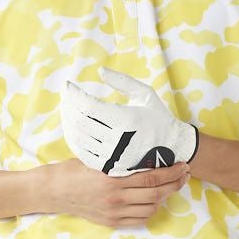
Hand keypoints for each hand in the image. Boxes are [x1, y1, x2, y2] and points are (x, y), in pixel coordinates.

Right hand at [44, 157, 190, 227]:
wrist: (53, 191)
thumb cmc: (73, 171)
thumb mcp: (96, 159)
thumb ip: (120, 160)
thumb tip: (143, 152)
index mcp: (112, 179)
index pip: (151, 177)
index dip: (170, 172)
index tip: (182, 165)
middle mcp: (115, 198)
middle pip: (156, 193)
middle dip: (175, 184)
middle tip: (184, 175)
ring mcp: (114, 212)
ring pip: (151, 208)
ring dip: (164, 197)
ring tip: (170, 186)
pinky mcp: (112, 221)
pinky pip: (140, 219)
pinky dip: (151, 210)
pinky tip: (154, 200)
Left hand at [60, 66, 198, 176]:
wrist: (172, 150)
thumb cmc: (158, 118)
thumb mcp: (145, 94)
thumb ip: (122, 81)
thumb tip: (99, 70)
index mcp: (127, 120)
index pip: (89, 106)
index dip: (74, 94)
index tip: (68, 86)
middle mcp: (118, 140)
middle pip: (80, 121)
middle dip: (68, 106)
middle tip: (65, 96)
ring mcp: (113, 156)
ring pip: (78, 138)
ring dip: (68, 121)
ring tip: (67, 110)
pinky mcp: (110, 168)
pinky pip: (83, 154)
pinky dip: (74, 140)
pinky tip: (73, 128)